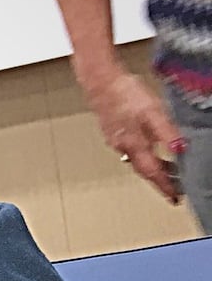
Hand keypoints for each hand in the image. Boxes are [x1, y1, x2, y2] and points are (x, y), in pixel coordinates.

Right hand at [78, 63, 185, 203]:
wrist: (100, 82)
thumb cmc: (124, 94)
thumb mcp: (153, 113)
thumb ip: (167, 132)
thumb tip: (180, 149)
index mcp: (136, 144)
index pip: (153, 173)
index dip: (165, 186)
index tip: (174, 198)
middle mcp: (124, 146)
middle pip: (144, 169)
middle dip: (159, 179)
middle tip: (172, 187)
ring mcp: (116, 140)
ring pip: (136, 160)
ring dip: (151, 167)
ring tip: (164, 168)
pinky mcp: (112, 131)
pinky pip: (129, 149)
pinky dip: (141, 153)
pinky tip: (145, 146)